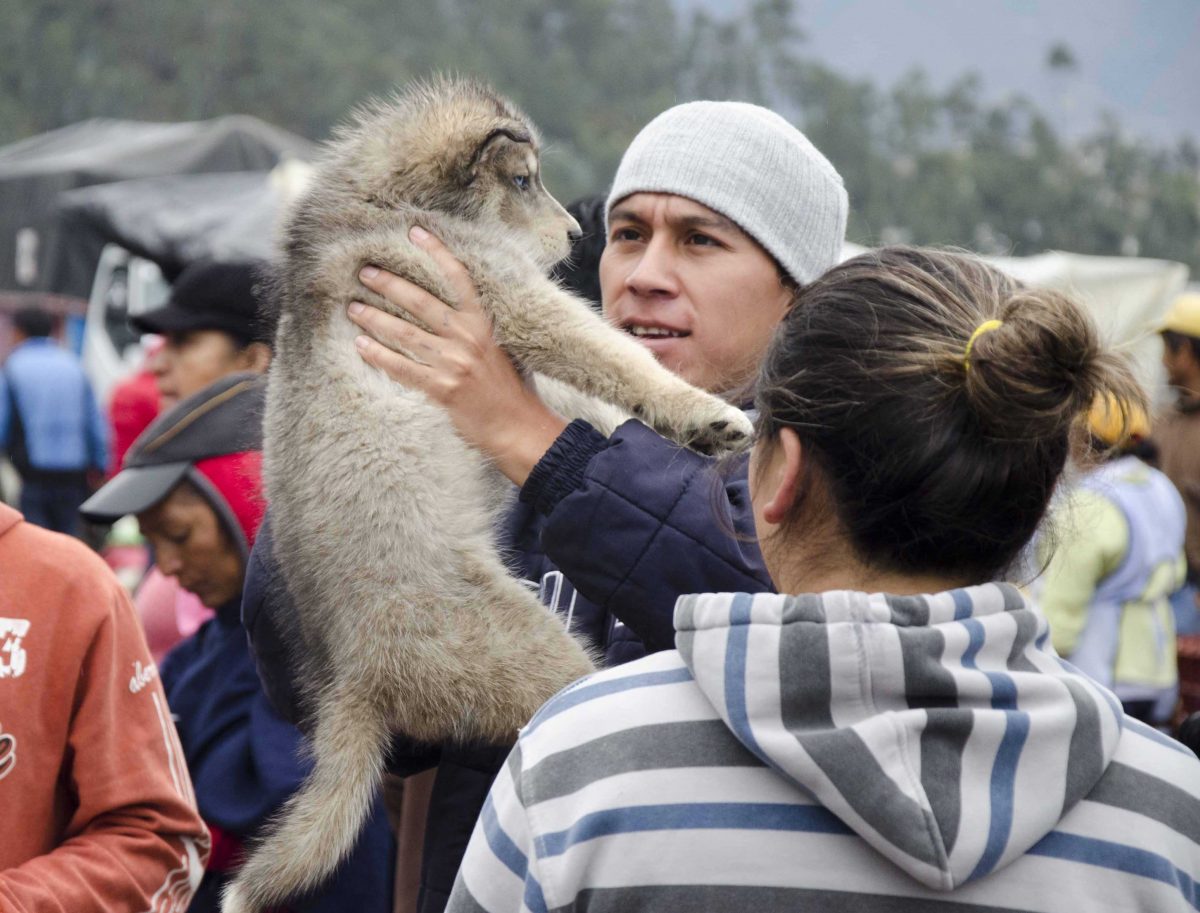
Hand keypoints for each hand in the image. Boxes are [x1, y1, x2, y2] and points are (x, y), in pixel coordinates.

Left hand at [350, 226, 567, 486]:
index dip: (437, 253)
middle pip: (421, 302)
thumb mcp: (501, 347)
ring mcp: (454, 362)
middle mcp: (467, 337)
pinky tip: (361, 345)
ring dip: (375, 318)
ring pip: (405, 333)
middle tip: (365, 272)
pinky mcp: (442, 387)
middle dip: (389, 284)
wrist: (518, 425)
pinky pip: (401, 367)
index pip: (459, 278)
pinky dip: (378, 355)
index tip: (415, 232)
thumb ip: (477, 328)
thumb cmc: (511, 388)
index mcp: (484, 322)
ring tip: (353, 308)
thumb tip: (448, 310)